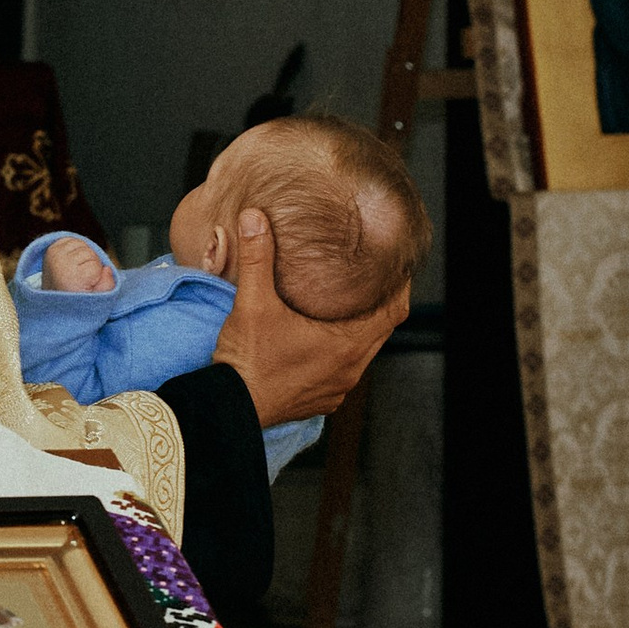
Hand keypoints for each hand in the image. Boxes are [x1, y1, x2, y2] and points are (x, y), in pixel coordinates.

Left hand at [40, 233, 116, 293]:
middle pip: (90, 252)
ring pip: (82, 244)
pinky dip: (76, 248)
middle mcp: (60, 265)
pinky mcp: (51, 249)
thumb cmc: (77, 300)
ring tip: (78, 269)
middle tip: (82, 278)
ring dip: (84, 255)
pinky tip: (73, 261)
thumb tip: (106, 268)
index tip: (88, 285)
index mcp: (71, 279)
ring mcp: (54, 255)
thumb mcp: (97, 300)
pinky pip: (72, 240)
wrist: (56, 300)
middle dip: (92, 263)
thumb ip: (107, 286)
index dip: (97, 274)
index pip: (96, 265)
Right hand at [213, 210, 406, 428]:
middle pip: (381, 330)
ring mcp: (337, 389)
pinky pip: (342, 372)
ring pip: (363, 352)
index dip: (399, 286)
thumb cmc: (247, 360)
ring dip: (358, 329)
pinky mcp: (320, 400)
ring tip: (347, 304)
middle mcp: (350, 370)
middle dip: (379, 304)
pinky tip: (321, 339)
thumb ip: (258, 257)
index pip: (394, 310)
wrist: (229, 410)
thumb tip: (255, 217)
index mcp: (348, 344)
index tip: (396, 266)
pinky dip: (340, 353)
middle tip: (372, 277)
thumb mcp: (252, 302)